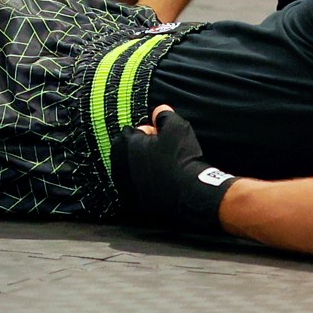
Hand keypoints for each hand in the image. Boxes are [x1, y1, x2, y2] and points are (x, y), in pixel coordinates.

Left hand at [113, 105, 236, 234]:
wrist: (193, 193)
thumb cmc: (183, 159)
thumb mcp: (178, 128)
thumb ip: (164, 115)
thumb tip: (159, 109)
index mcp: (125, 144)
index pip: (131, 133)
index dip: (147, 134)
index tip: (159, 139)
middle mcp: (119, 165)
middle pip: (127, 152)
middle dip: (140, 151)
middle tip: (160, 154)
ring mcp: (124, 185)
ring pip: (129, 171)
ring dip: (140, 168)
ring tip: (160, 169)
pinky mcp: (132, 202)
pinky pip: (134, 189)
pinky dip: (142, 186)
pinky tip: (158, 184)